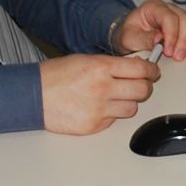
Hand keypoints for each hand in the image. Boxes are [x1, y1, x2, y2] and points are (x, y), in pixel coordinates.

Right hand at [39, 53, 160, 134]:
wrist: (32, 95)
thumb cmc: (55, 76)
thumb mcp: (85, 60)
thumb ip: (111, 65)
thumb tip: (136, 68)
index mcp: (101, 67)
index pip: (141, 69)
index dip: (151, 70)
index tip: (153, 72)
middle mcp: (103, 88)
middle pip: (143, 90)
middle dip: (144, 86)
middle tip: (140, 84)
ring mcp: (99, 109)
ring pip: (132, 108)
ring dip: (128, 102)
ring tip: (114, 97)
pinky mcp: (94, 125)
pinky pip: (114, 121)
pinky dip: (111, 115)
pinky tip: (98, 107)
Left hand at [115, 0, 185, 60]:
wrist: (131, 36)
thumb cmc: (130, 35)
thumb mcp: (130, 38)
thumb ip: (144, 38)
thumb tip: (159, 39)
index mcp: (153, 8)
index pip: (169, 18)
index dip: (172, 35)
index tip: (169, 51)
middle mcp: (169, 9)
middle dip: (185, 40)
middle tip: (179, 56)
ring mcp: (180, 15)